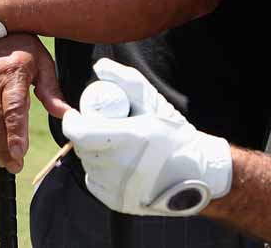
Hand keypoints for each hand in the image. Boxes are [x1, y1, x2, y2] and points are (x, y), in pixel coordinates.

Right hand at [0, 34, 69, 172]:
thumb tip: (67, 115)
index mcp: (12, 71)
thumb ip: (51, 91)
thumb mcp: (41, 62)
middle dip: (5, 147)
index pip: (14, 106)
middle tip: (15, 166)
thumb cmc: (18, 47)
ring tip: (4, 161)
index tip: (20, 152)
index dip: (15, 131)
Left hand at [61, 58, 231, 216]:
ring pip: (88, 164)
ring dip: (92, 153)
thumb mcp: (152, 101)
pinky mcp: (119, 203)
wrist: (198, 173)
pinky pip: (95, 182)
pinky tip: (115, 164)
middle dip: (84, 134)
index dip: (72, 121)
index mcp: (129, 138)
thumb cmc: (174, 134)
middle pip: (82, 147)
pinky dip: (99, 172)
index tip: (76, 114)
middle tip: (97, 126)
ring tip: (111, 144)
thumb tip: (100, 67)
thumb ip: (126, 80)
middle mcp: (122, 166)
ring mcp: (119, 188)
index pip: (79, 131)